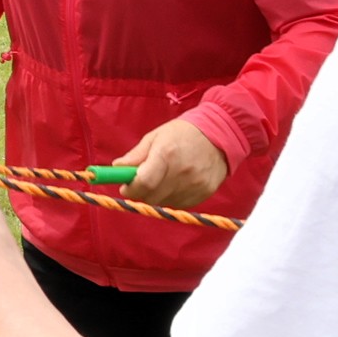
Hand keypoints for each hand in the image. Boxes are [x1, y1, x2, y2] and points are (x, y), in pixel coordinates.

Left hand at [114, 115, 230, 208]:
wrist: (221, 134)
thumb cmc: (183, 133)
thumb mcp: (156, 137)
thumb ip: (136, 155)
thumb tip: (117, 167)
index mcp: (166, 155)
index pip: (143, 183)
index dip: (130, 188)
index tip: (125, 186)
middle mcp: (182, 173)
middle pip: (151, 197)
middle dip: (141, 192)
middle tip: (141, 182)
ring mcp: (195, 185)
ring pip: (164, 202)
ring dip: (157, 195)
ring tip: (162, 178)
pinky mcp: (205, 193)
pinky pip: (179, 203)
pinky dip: (172, 197)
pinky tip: (176, 183)